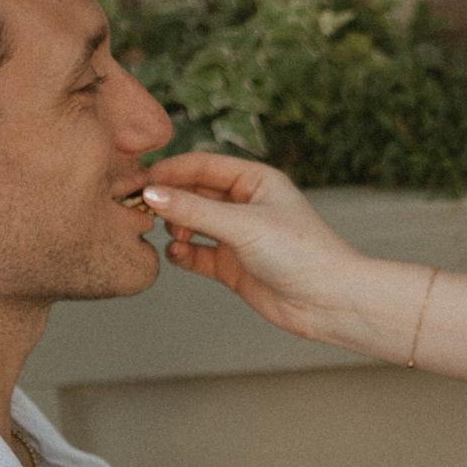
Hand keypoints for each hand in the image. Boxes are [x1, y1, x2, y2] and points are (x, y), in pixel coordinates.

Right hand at [139, 152, 371, 342]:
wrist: (328, 301)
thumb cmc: (300, 252)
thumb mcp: (243, 225)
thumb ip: (194, 211)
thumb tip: (152, 194)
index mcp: (255, 180)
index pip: (203, 165)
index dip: (171, 170)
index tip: (141, 180)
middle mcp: (245, 205)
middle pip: (194, 193)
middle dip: (168, 200)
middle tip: (138, 207)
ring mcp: (238, 236)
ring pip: (192, 224)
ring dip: (174, 227)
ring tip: (165, 234)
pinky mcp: (233, 267)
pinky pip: (197, 254)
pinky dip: (183, 254)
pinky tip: (176, 255)